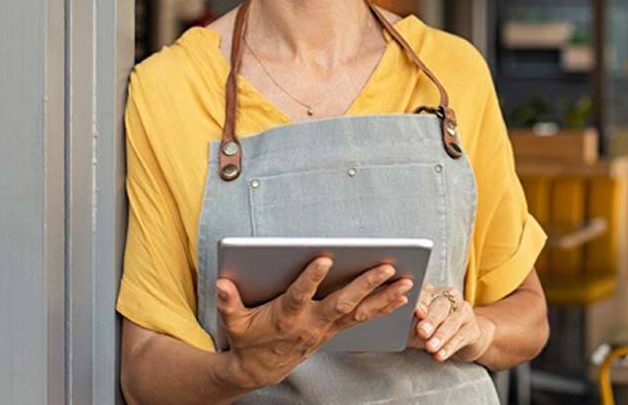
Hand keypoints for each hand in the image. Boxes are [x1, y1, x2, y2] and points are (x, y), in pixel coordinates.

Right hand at [214, 257, 413, 390]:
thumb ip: (228, 302)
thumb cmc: (247, 339)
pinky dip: (383, 307)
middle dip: (365, 284)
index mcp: (286, 316)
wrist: (259, 369)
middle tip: (385, 267)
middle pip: (342, 302)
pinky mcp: (334, 330)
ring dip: (383, 297)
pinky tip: (401, 296)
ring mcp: (326, 328)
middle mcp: (311, 323)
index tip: (324, 259)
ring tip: (405, 281)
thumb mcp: (233, 321)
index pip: (300, 295)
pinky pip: (362, 319)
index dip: (311, 278)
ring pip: (359, 311)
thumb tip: (222, 284)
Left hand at [409, 284, 494, 362]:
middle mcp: (450, 298)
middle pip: (441, 306)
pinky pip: (461, 337)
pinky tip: (441, 355)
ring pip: (452, 322)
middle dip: (431, 320)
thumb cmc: (431, 331)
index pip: (425, 295)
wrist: (459, 341)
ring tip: (430, 348)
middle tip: (422, 332)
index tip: (416, 312)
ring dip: (441, 335)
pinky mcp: (473, 329)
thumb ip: (408, 323)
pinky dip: (450, 347)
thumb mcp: (416, 327)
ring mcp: (464, 312)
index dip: (421, 303)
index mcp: (432, 293)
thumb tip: (396, 324)